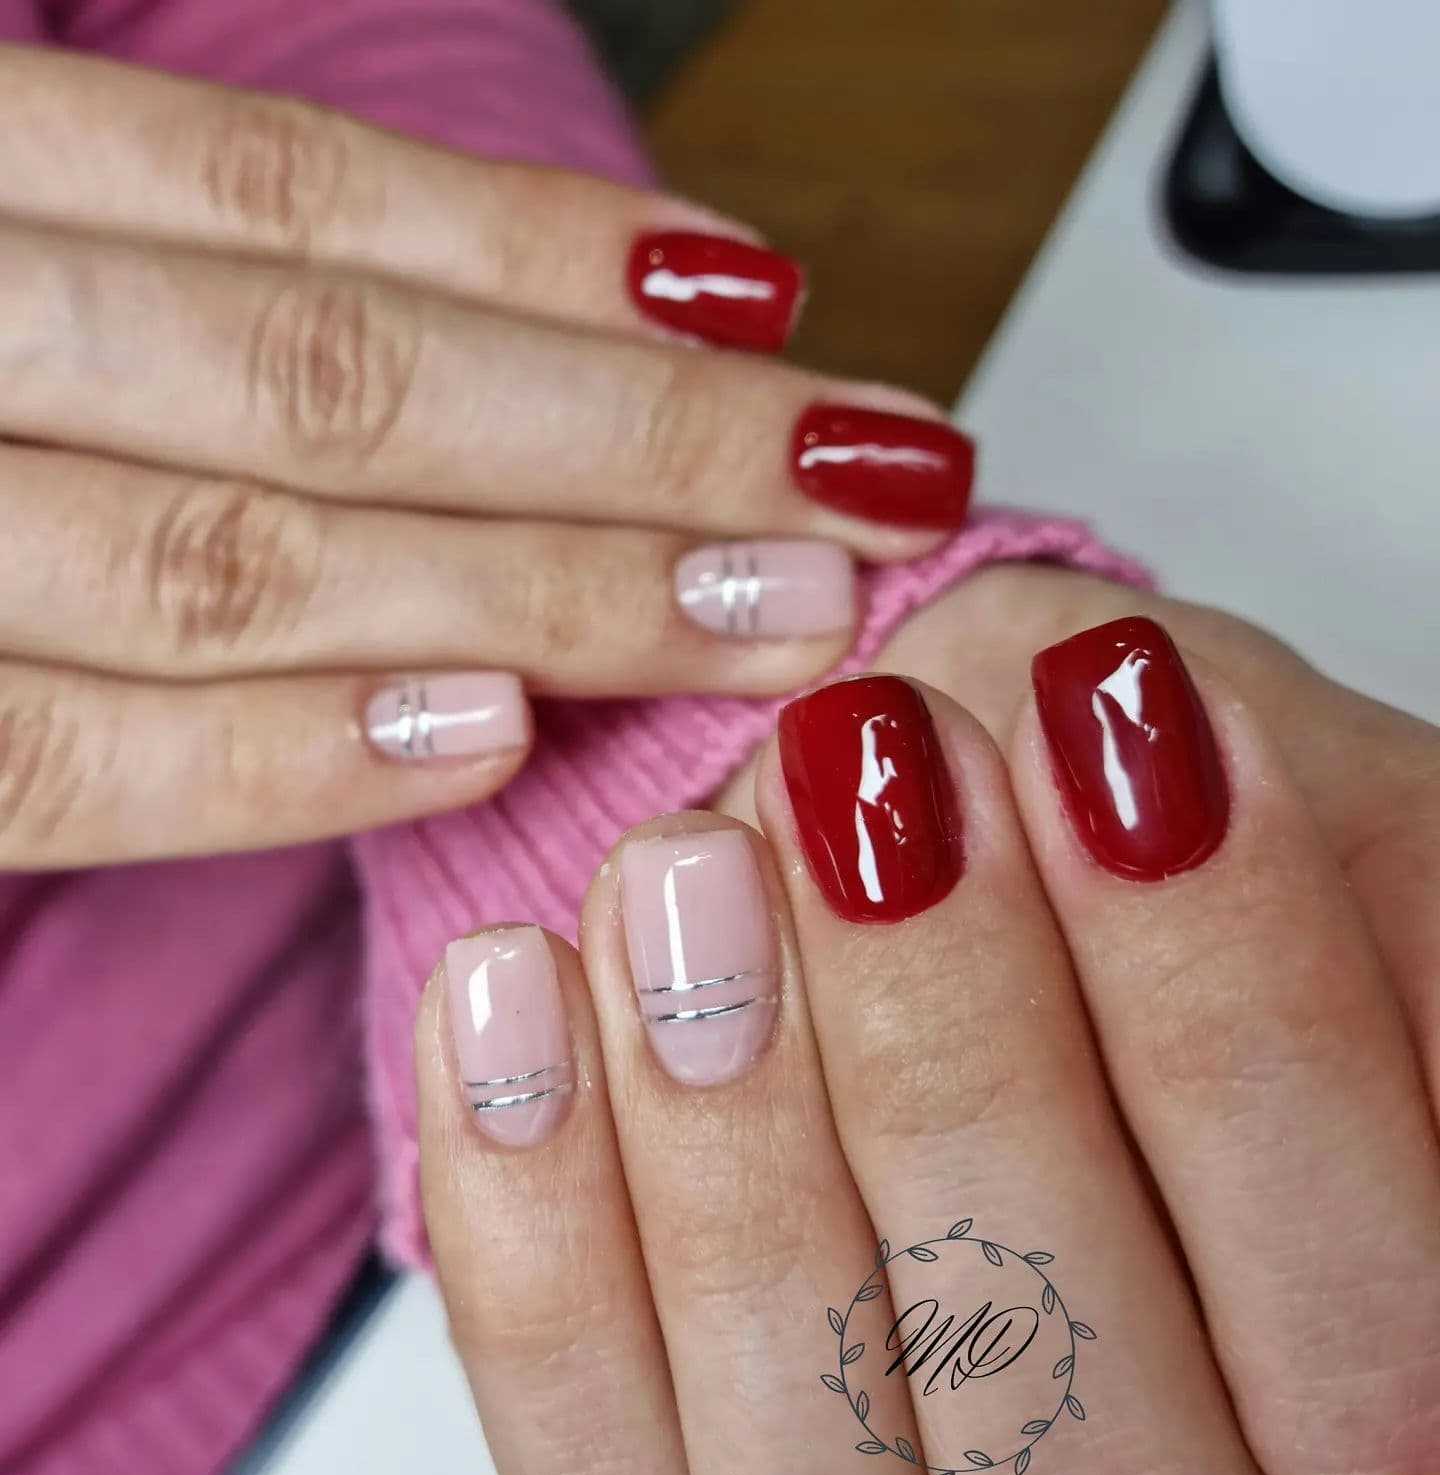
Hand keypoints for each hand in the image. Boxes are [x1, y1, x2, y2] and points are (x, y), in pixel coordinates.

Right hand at [0, 47, 974, 867]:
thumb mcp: (6, 234)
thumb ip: (141, 236)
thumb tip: (488, 288)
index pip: (286, 204)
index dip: (554, 262)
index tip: (777, 317)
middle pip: (319, 378)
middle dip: (627, 444)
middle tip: (865, 486)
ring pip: (227, 554)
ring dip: (535, 590)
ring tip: (763, 614)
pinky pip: (50, 760)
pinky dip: (270, 756)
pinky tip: (483, 736)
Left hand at [415, 568, 1439, 1474]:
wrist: (894, 836)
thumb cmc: (1073, 829)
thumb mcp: (1190, 779)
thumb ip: (1204, 839)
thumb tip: (1130, 757)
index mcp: (1356, 1370)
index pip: (1365, 1362)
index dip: (1232, 1040)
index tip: (1119, 745)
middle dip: (971, 1107)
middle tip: (885, 810)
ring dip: (740, 1184)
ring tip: (692, 876)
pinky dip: (534, 1235)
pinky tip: (517, 985)